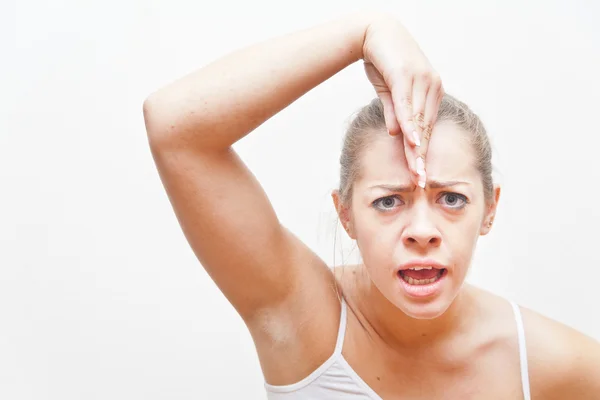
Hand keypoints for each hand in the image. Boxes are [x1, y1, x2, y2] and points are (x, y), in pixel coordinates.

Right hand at [362, 16, 443, 187]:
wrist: (373, 31)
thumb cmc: (382, 60)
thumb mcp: (388, 91)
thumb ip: (394, 112)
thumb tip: (395, 134)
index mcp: (430, 92)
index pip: (427, 130)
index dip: (423, 154)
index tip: (420, 176)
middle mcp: (431, 86)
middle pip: (425, 130)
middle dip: (422, 158)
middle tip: (421, 182)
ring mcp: (421, 80)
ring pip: (418, 122)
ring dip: (416, 148)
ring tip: (417, 171)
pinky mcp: (405, 75)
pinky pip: (407, 106)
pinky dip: (409, 125)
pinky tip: (411, 142)